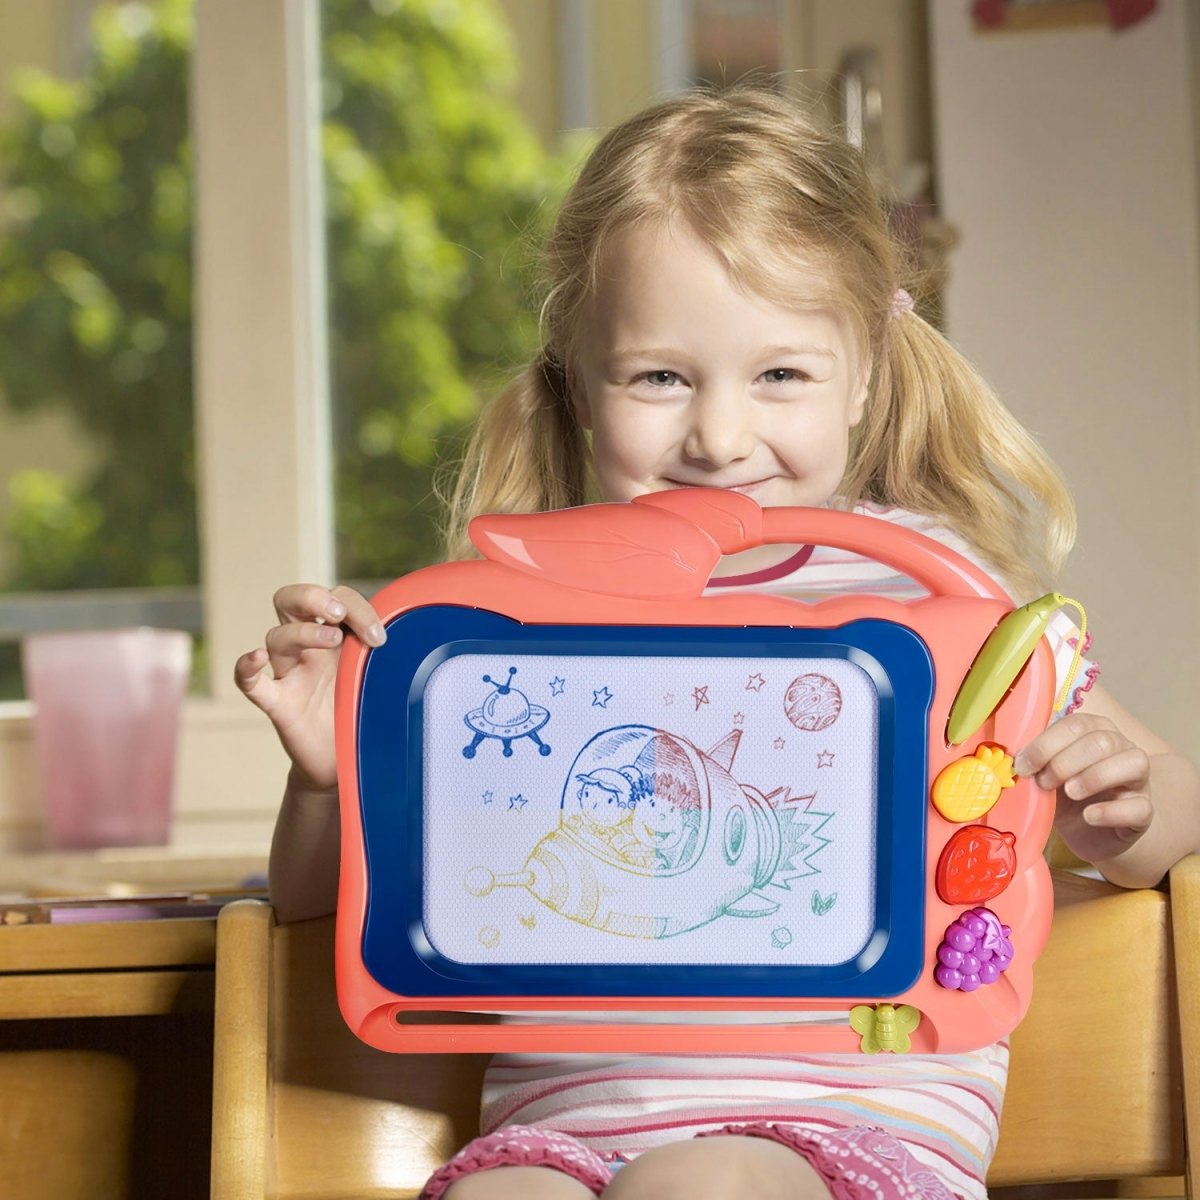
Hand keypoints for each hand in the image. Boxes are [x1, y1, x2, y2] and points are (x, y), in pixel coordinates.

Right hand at [234, 583, 384, 791]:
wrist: (344, 761)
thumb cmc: (362, 711)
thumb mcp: (380, 677)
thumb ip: (389, 656)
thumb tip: (423, 638)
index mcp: (334, 636)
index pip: (336, 599)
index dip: (356, 607)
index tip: (380, 636)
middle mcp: (307, 648)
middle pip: (290, 599)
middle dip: (313, 596)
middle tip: (339, 614)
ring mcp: (289, 674)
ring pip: (277, 636)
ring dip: (304, 631)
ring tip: (332, 639)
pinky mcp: (278, 704)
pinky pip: (249, 682)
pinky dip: (246, 668)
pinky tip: (256, 658)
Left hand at [1014, 710, 1152, 866]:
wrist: (1092, 832)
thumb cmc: (1066, 796)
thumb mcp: (1046, 774)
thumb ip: (1035, 762)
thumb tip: (1011, 760)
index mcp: (1093, 731)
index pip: (1075, 725)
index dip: (1046, 744)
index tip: (1023, 766)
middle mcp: (1120, 748)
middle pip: (1102, 741)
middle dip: (1066, 761)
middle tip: (1043, 782)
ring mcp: (1138, 779)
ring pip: (1133, 762)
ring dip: (1094, 777)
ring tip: (1069, 793)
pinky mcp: (1145, 810)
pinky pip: (1140, 806)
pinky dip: (1112, 811)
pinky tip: (1089, 816)